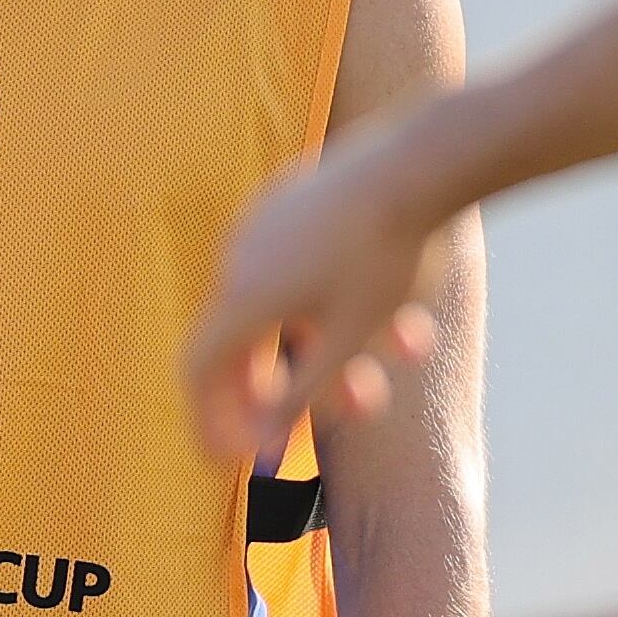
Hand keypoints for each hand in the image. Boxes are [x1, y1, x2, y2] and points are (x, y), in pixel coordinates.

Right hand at [180, 130, 444, 463]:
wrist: (420, 161)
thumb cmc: (386, 255)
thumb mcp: (350, 338)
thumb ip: (302, 394)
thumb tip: (262, 444)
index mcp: (242, 295)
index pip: (198, 369)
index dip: (209, 416)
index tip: (233, 455)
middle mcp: (238, 257)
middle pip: (246, 342)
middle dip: (296, 386)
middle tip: (340, 411)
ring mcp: (263, 224)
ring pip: (288, 306)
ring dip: (342, 343)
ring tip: (408, 349)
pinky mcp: (293, 201)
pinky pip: (302, 267)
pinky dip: (342, 301)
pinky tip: (401, 306)